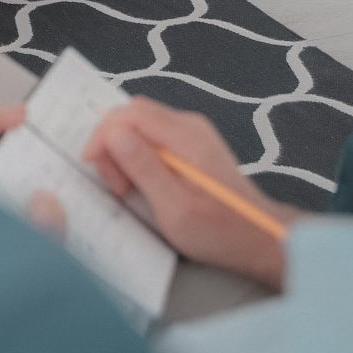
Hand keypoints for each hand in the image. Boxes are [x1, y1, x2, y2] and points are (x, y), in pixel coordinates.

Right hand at [83, 97, 297, 287]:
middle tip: (118, 184)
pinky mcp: (192, 143)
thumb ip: (144, 167)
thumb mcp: (175, 208)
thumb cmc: (218, 231)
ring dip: (124, 152)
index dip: (103, 135)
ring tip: (130, 187)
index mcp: (187, 137)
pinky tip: (144, 182)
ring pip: (140, 124)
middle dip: (112, 144)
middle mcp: (190, 125)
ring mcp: (193, 132)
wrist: (260, 238)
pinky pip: (152, 135)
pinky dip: (138, 155)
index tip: (92, 164)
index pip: (130, 114)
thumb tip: (114, 133)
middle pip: (133, 114)